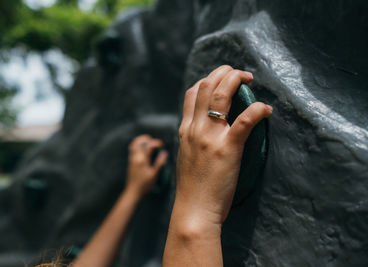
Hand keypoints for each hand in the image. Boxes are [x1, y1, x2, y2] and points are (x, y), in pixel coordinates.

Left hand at [126, 135, 167, 196]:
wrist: (133, 192)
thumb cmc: (144, 185)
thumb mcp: (154, 175)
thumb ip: (159, 163)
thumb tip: (165, 153)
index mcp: (142, 160)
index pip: (149, 146)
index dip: (156, 143)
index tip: (162, 145)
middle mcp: (135, 157)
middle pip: (138, 141)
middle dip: (147, 139)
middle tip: (154, 141)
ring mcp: (132, 159)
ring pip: (134, 144)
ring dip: (141, 141)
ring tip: (148, 142)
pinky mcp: (130, 161)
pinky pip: (132, 149)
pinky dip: (137, 145)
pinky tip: (143, 149)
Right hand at [175, 65, 272, 229]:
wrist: (193, 209)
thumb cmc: (193, 187)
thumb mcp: (187, 156)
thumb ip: (193, 139)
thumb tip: (205, 129)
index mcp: (185, 130)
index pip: (193, 93)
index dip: (208, 79)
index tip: (222, 78)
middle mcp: (195, 128)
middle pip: (206, 86)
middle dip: (224, 72)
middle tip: (240, 73)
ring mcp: (210, 137)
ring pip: (221, 95)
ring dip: (236, 80)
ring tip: (249, 78)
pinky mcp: (228, 149)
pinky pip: (245, 121)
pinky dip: (258, 110)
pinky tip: (267, 109)